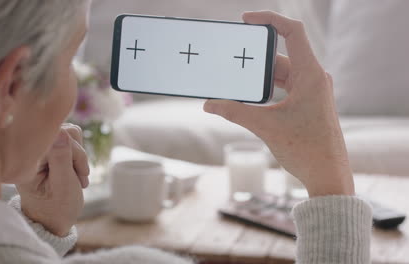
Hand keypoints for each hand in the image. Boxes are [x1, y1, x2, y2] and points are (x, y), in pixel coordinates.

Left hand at [16, 124, 89, 235]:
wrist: (54, 219)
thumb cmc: (57, 208)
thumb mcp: (63, 186)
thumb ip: (62, 158)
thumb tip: (61, 132)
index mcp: (27, 161)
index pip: (56, 136)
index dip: (73, 151)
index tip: (80, 173)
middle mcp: (31, 151)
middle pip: (65, 132)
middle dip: (77, 155)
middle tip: (80, 177)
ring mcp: (41, 148)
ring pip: (71, 134)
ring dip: (79, 156)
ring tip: (77, 176)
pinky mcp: (49, 148)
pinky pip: (71, 139)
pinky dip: (78, 155)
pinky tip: (75, 170)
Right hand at [204, 11, 354, 197]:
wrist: (327, 175)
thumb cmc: (306, 149)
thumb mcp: (265, 126)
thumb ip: (235, 112)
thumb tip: (209, 104)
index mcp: (310, 75)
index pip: (293, 32)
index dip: (269, 20)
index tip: (246, 20)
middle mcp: (313, 78)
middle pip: (279, 57)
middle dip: (254, 60)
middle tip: (232, 60)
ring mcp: (311, 91)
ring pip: (280, 75)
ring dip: (259, 79)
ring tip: (235, 83)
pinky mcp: (307, 104)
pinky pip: (283, 88)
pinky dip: (266, 91)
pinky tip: (249, 99)